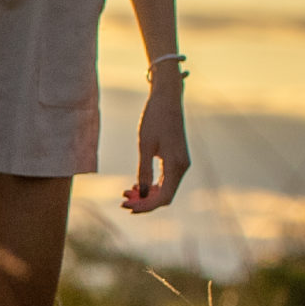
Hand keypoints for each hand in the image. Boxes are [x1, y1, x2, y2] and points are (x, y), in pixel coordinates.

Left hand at [121, 79, 189, 212]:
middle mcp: (182, 167)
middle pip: (165, 196)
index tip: (126, 207)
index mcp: (176, 166)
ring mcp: (181, 163)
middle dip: (144, 202)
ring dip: (147, 195)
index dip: (145, 206)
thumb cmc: (154, 118)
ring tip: (126, 192)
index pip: (163, 197)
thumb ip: (144, 172)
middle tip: (122, 201)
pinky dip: (151, 185)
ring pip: (165, 189)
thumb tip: (142, 194)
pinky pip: (165, 179)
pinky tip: (136, 185)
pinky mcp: (176, 158)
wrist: (166, 98)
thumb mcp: (145, 146)